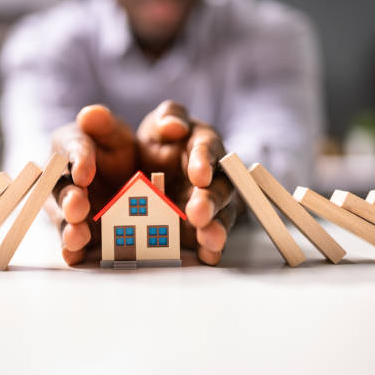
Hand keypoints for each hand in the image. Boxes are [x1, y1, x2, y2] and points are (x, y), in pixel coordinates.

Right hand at [46, 105, 136, 264]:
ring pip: (62, 218)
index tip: (85, 172)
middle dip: (70, 198)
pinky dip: (71, 251)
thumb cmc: (114, 150)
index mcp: (68, 147)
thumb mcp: (114, 133)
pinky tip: (75, 257)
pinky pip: (71, 243)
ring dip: (68, 227)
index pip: (71, 148)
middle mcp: (60, 179)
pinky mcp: (77, 232)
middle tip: (78, 206)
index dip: (78, 160)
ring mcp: (66, 208)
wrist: (123, 178)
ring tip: (77, 236)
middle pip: (61, 189)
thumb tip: (90, 114)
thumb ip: (104, 124)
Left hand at [136, 100, 243, 264]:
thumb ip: (168, 118)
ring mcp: (212, 204)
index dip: (204, 162)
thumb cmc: (163, 141)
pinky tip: (208, 256)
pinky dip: (211, 248)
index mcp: (204, 145)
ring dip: (216, 227)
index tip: (198, 174)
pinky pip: (211, 239)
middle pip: (219, 188)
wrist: (153, 169)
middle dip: (210, 200)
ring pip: (221, 215)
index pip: (207, 150)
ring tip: (209, 238)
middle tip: (198, 212)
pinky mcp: (204, 228)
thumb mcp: (159, 124)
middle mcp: (215, 176)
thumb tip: (174, 126)